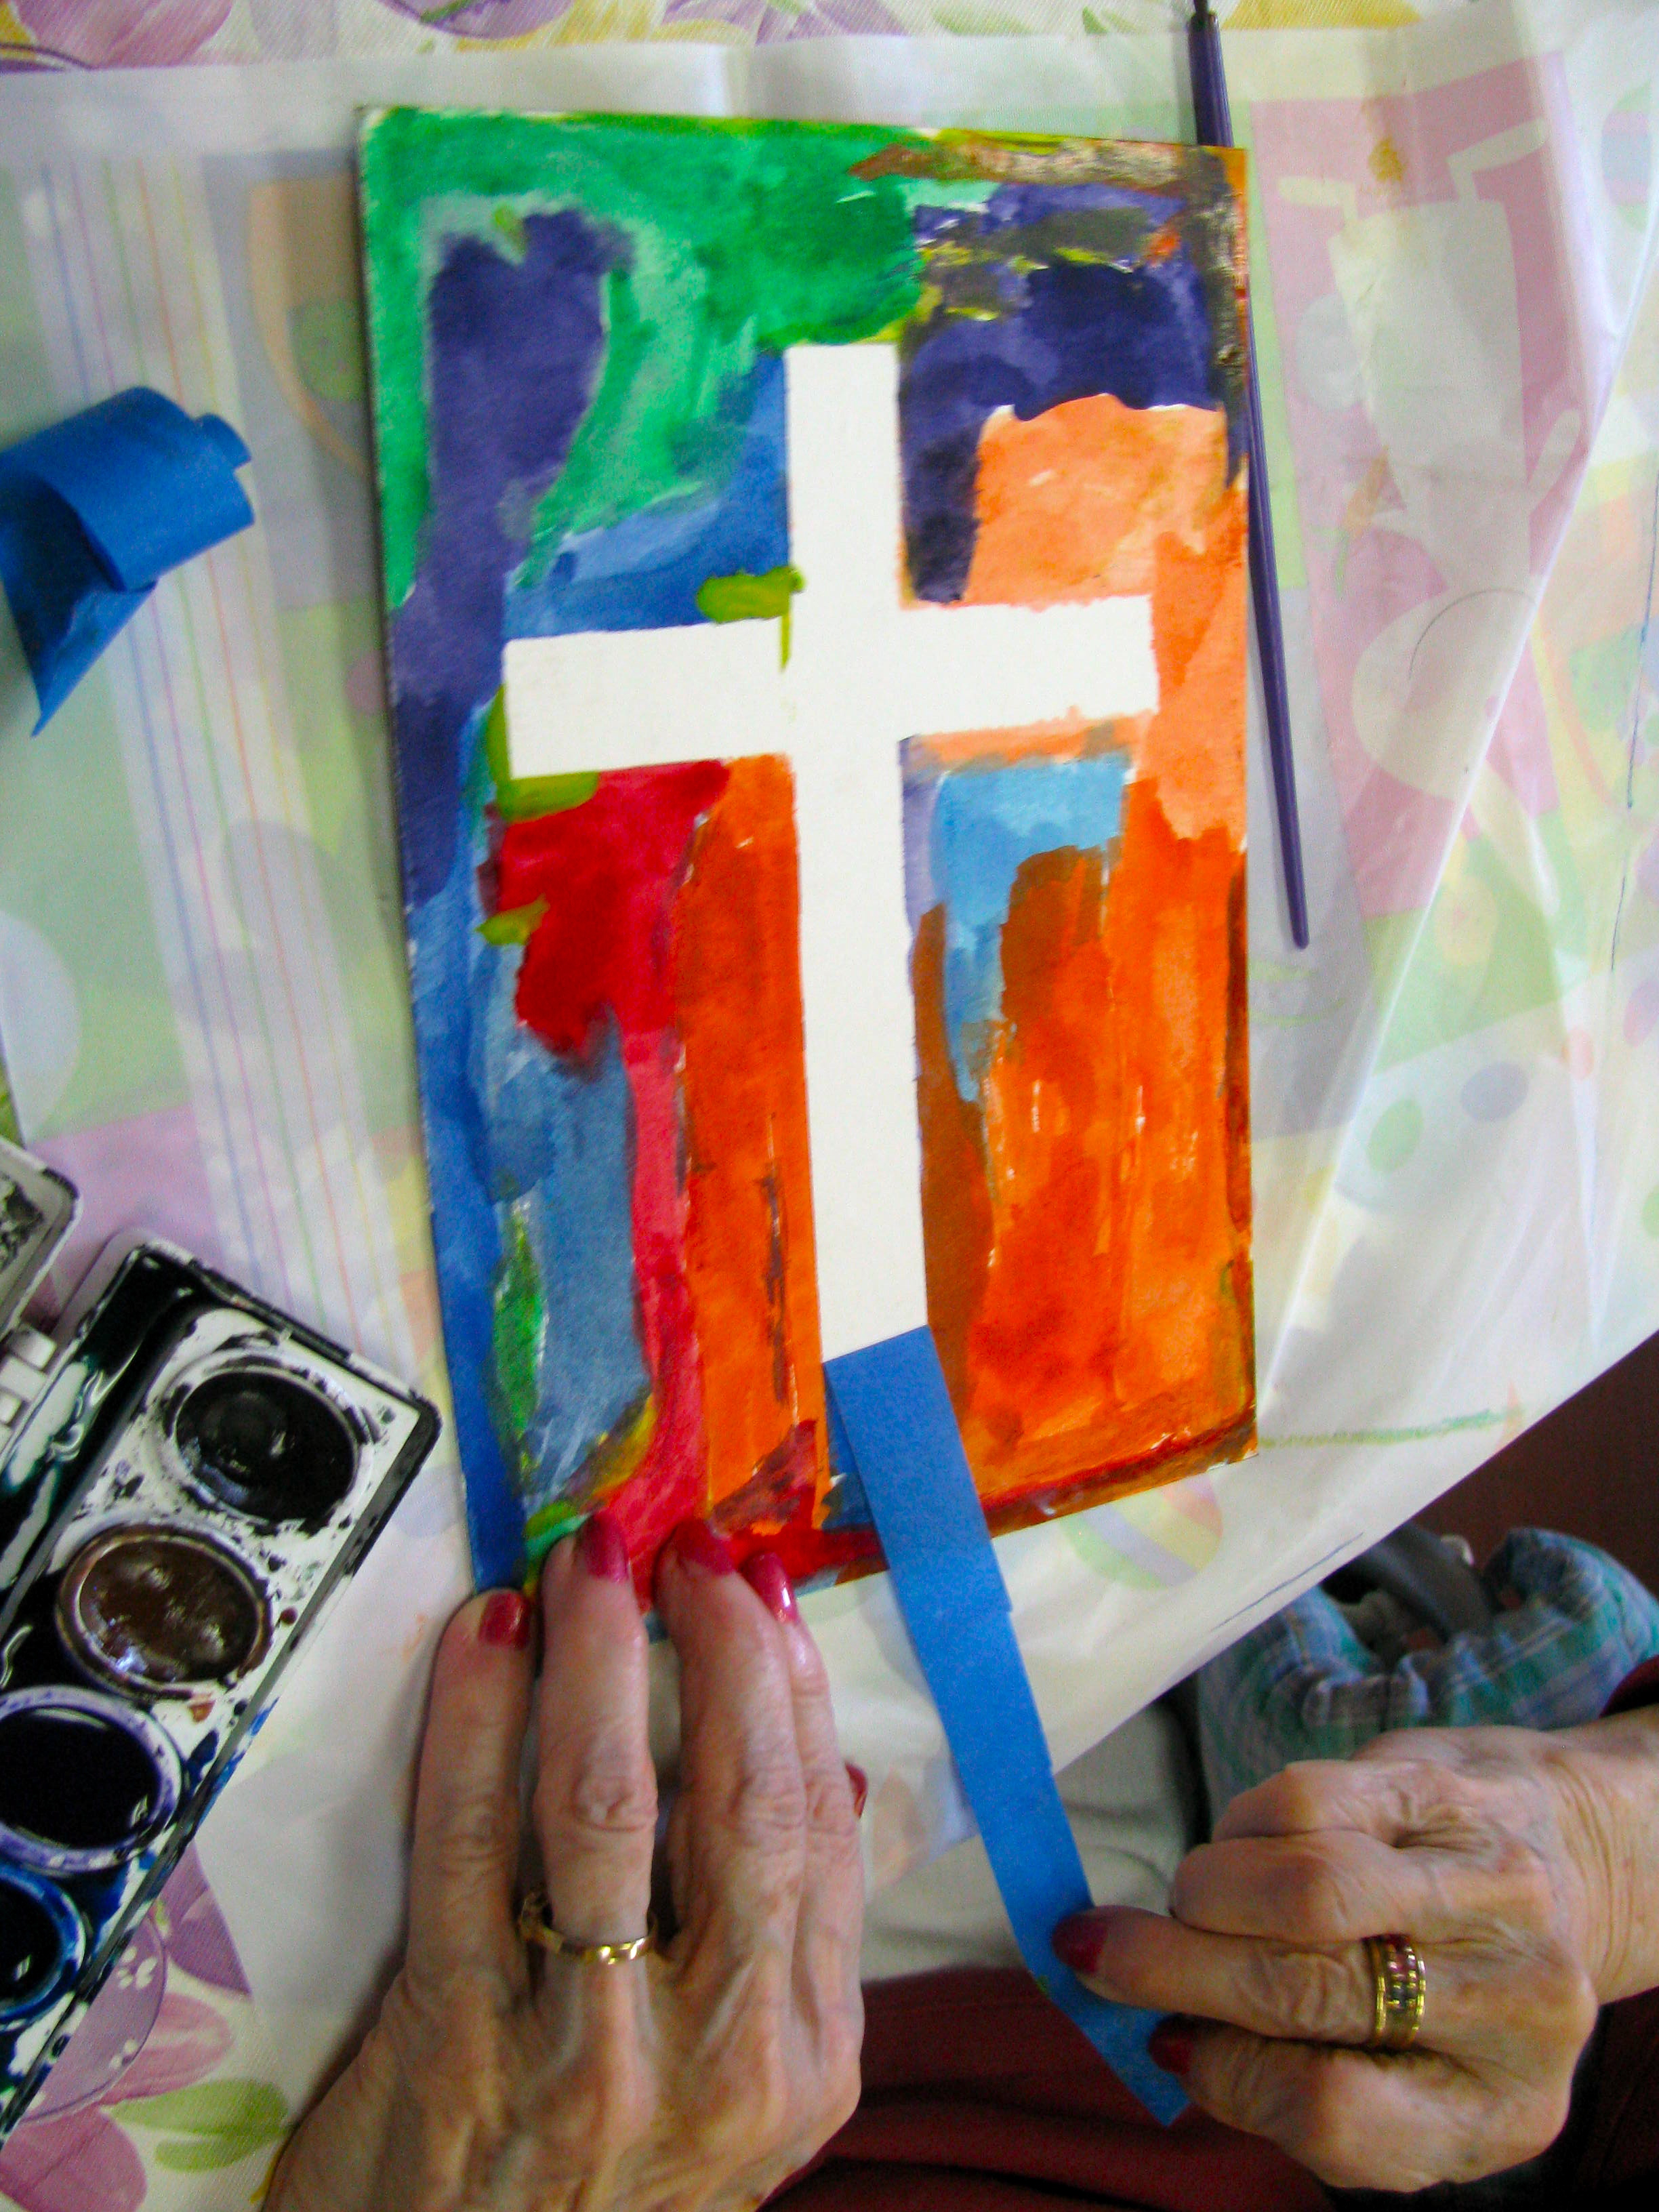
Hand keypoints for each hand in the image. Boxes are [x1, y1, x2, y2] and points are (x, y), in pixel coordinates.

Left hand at [268, 1518, 862, 2210]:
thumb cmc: (608, 2185)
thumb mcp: (740, 2093)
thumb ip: (792, 1944)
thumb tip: (834, 1775)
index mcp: (801, 2058)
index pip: (816, 1828)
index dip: (789, 1687)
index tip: (759, 1589)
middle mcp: (713, 2060)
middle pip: (737, 1803)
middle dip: (717, 1648)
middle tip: (687, 1547)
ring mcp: (582, 2053)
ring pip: (605, 1807)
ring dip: (598, 1657)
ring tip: (587, 1562)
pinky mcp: (453, 2040)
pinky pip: (467, 1845)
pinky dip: (478, 1720)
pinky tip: (485, 1639)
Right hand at [1054, 1722, 1653, 2191]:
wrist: (1576, 1861)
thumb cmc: (1458, 1986)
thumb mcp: (1411, 2078)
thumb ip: (1301, 2078)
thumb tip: (1164, 2039)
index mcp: (1495, 2110)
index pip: (1334, 2117)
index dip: (1227, 2080)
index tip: (1169, 2044)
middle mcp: (1510, 2006)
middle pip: (1303, 1990)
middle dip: (1172, 1968)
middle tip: (1091, 1951)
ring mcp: (1489, 1891)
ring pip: (1303, 1887)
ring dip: (1203, 1893)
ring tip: (1185, 1901)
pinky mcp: (1449, 1793)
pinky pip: (1309, 1799)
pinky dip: (1242, 1826)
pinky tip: (1238, 1846)